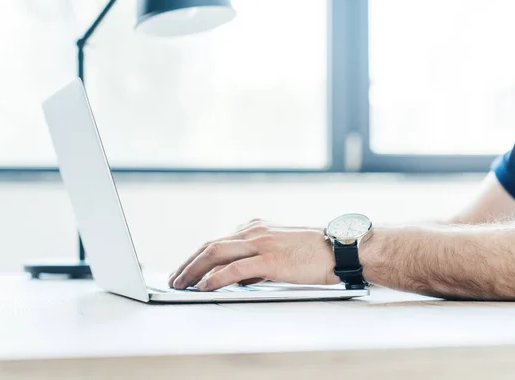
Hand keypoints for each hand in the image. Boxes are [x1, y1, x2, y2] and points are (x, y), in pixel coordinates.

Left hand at [168, 219, 340, 290]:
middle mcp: (253, 232)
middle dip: (188, 263)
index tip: (184, 270)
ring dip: (194, 270)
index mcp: (255, 228)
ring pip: (216, 253)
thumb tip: (236, 277)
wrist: (340, 249)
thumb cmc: (313, 252)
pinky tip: (204, 286)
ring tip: (180, 284)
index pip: (217, 242)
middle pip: (210, 246)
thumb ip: (256, 259)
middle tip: (174, 278)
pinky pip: (235, 268)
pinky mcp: (270, 259)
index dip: (196, 257)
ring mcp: (261, 243)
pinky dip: (215, 277)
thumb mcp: (279, 250)